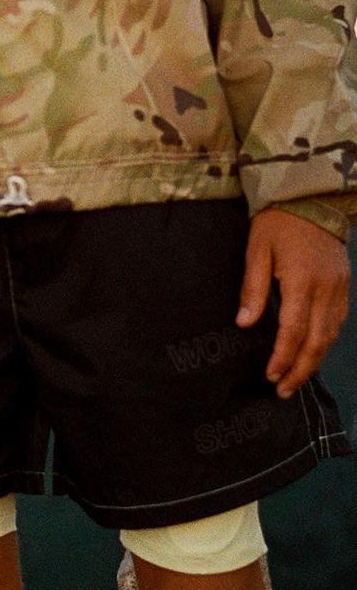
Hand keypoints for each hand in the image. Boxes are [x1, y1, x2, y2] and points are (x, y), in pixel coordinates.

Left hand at [236, 208, 349, 398]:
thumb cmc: (277, 222)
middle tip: (283, 391)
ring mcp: (340, 288)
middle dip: (300, 370)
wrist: (311, 198)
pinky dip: (326, 342)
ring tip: (295, 379)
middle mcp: (326, 290)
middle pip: (317, 341)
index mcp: (302, 282)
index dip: (283, 357)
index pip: (293, 331)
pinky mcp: (344, 285)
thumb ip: (253, 288)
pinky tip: (313, 352)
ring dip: (314, 360)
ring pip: (331, 335)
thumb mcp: (256, 249)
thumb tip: (245, 323)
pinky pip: (338, 321)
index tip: (270, 376)